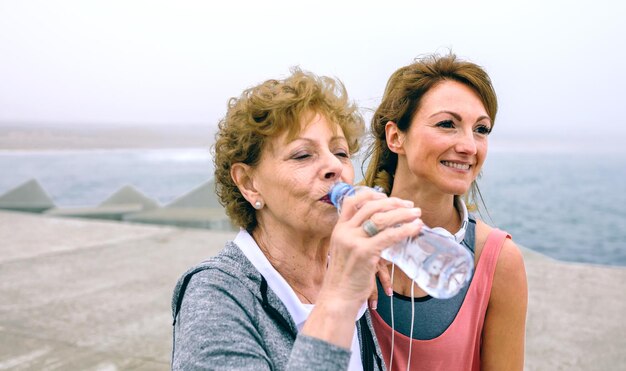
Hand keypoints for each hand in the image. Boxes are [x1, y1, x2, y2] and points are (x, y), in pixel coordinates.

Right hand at [320, 188, 421, 311]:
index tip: (386, 195)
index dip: (370, 194)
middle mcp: (345, 231)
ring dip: (403, 214)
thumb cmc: (344, 278)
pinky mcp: (364, 252)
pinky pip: (388, 236)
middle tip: (410, 206)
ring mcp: (353, 241)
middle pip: (371, 206)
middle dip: (393, 202)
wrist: (337, 297)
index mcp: (339, 229)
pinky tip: (415, 229)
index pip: (352, 201)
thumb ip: (356, 238)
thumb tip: (379, 230)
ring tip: (417, 215)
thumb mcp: (344, 251)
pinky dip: (404, 230)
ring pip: (381, 218)